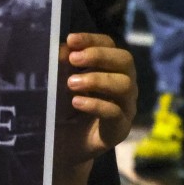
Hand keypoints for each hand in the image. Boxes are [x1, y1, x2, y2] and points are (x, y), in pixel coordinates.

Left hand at [55, 32, 136, 167]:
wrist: (61, 145)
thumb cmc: (61, 107)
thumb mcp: (58, 82)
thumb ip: (61, 64)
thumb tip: (64, 48)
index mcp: (110, 68)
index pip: (110, 44)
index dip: (92, 39)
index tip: (71, 39)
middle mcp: (123, 84)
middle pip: (125, 60)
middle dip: (99, 56)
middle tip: (74, 59)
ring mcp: (125, 107)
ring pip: (125, 85)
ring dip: (98, 80)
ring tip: (71, 83)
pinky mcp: (120, 129)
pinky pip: (115, 112)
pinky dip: (95, 104)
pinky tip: (76, 102)